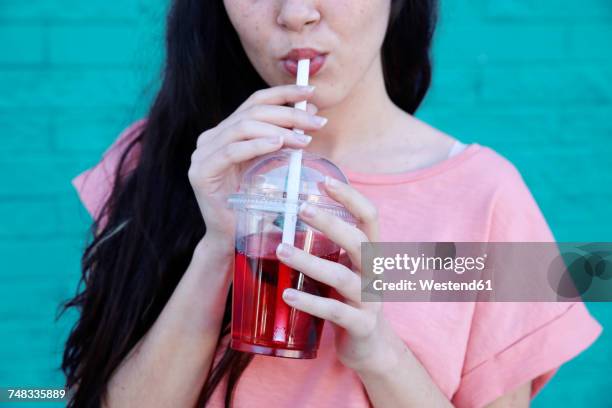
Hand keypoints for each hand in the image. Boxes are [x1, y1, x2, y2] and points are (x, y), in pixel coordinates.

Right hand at [188, 84, 327, 239]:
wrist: (231, 237)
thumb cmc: (253, 203)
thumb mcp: (271, 164)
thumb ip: (284, 138)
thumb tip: (311, 112)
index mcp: (226, 132)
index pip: (255, 102)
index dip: (283, 93)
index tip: (311, 91)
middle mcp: (211, 137)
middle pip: (252, 112)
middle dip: (288, 113)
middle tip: (316, 122)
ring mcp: (202, 154)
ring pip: (242, 127)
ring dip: (278, 129)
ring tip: (304, 139)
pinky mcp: (201, 172)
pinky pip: (231, 151)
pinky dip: (257, 144)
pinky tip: (278, 144)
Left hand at [274, 177, 400, 374]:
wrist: (372, 347)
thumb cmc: (350, 299)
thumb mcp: (345, 268)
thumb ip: (329, 248)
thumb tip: (286, 219)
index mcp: (372, 254)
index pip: (370, 217)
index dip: (350, 197)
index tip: (324, 180)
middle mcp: (375, 273)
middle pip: (358, 241)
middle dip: (330, 222)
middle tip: (301, 207)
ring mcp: (370, 300)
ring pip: (341, 276)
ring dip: (309, 261)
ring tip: (281, 250)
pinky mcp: (361, 325)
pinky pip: (334, 311)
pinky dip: (309, 302)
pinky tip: (287, 295)